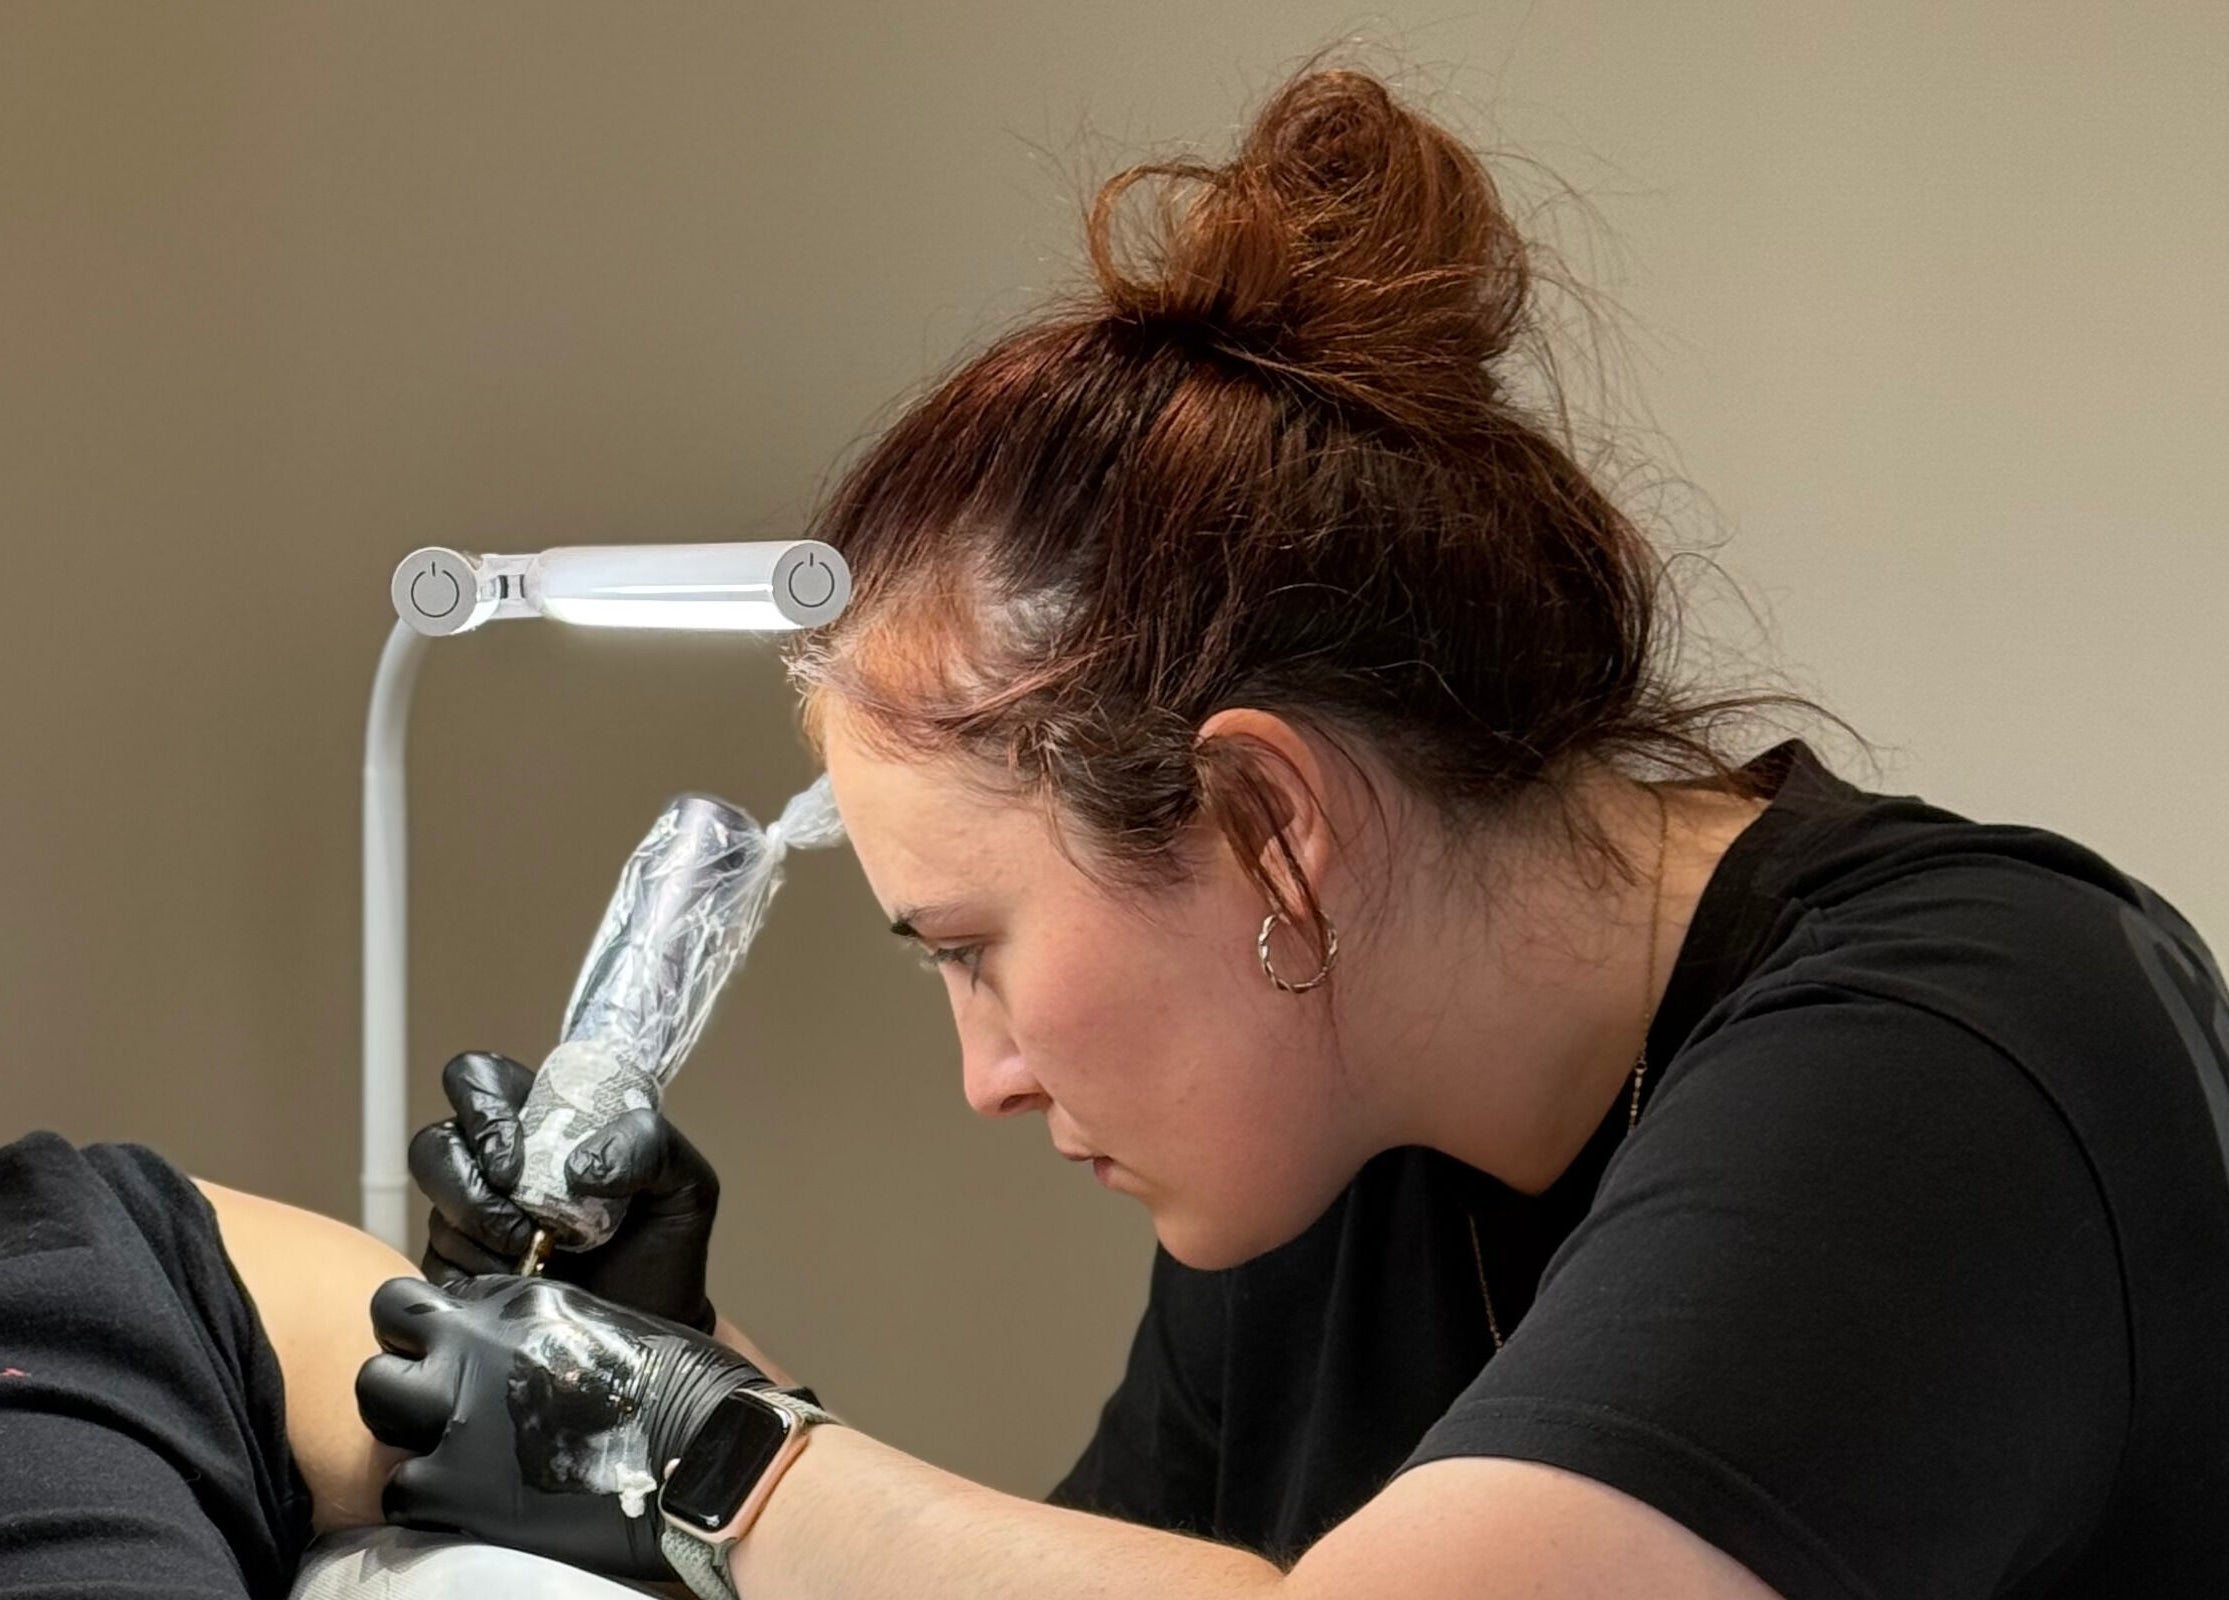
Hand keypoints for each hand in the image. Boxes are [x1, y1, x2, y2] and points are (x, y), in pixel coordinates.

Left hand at [356, 1274, 769, 1577]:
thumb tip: (514, 1357)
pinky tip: (462, 1503)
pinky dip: (422, 1500)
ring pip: (374, 1407)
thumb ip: (539, 1333)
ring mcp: (457, 1415)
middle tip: (437, 1401)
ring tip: (443, 1451)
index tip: (462, 1358)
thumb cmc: (679, 1388)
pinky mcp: (453, 1488)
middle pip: (383, 1336)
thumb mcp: (603, 1323)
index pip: (432, 1298)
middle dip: (403, 1364)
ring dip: (403, 1427)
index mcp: (515, 1301)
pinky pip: (396, 1491)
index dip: (440, 1330)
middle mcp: (473, 1345)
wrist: (705, 1451)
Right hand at [410, 1050, 720, 1330]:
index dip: (480, 1107)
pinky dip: (476, 1277)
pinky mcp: (456, 1273)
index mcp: (542, 1121)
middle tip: (521, 1223)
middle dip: (467, 1185)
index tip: (514, 1159)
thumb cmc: (662, 1247)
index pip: (478, 1080)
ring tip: (535, 1259)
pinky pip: (435, 1268)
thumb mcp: (684, 1184)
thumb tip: (581, 1166)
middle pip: (434, 1145)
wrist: (650, 1324)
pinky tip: (520, 1287)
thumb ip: (651, 1146)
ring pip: (436, 1212)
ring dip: (481, 1237)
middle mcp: (494, 1166)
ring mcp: (468, 1220)